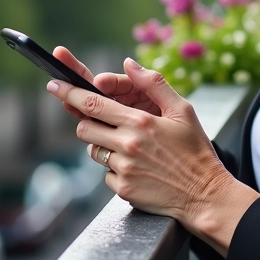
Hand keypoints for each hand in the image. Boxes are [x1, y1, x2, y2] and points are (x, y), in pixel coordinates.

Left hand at [45, 58, 258, 254]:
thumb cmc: (196, 151)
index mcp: (139, 122)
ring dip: (103, 145)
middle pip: (84, 128)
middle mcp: (127, 145)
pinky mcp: (123, 189)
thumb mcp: (183, 111)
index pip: (92, 103)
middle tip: (106, 123)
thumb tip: (129, 63)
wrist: (206, 196)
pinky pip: (106, 173)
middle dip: (88, 122)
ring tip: (132, 148)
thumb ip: (154, 83)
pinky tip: (139, 169)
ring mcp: (123, 169)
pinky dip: (116, 169)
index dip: (68, 93)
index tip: (53, 84)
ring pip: (93, 151)